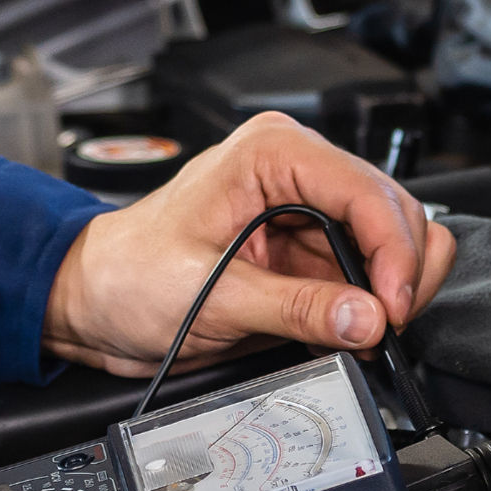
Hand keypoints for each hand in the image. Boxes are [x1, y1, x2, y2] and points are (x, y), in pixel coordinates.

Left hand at [44, 112, 455, 376]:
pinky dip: (365, 312)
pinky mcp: (301, 260)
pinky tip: (347, 334)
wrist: (92, 304)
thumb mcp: (209, 295)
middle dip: (399, 276)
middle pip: (393, 216)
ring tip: (364, 336)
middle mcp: (295, 177)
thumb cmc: (124, 275)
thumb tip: (365, 317)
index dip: (394, 252)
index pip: (367, 192)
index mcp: (271, 154)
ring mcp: (303, 220)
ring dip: (386, 298)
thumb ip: (293, 307)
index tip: (392, 308)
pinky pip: (360, 284)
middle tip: (383, 328)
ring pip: (387, 252)